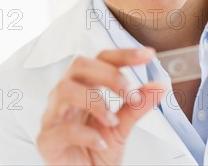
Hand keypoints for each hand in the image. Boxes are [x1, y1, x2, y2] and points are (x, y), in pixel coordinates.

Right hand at [36, 48, 164, 164]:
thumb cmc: (95, 151)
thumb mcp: (122, 127)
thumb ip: (137, 106)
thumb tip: (160, 86)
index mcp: (85, 87)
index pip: (101, 59)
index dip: (124, 54)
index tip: (147, 56)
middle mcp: (67, 96)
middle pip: (80, 65)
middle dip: (109, 75)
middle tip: (130, 94)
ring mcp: (53, 116)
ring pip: (65, 90)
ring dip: (95, 102)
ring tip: (112, 121)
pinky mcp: (47, 140)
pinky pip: (61, 129)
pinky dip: (86, 134)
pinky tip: (100, 143)